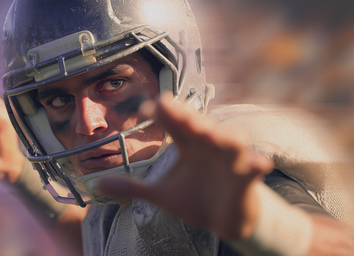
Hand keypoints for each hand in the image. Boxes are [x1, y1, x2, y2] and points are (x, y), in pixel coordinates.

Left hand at [98, 96, 273, 239]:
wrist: (224, 222)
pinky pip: (254, 168)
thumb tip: (96, 184)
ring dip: (221, 134)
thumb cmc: (194, 199)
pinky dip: (256, 164)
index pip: (174, 122)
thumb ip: (131, 187)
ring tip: (206, 132)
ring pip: (231, 140)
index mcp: (189, 144)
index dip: (162, 113)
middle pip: (201, 124)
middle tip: (169, 108)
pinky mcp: (247, 179)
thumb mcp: (160, 195)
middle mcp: (210, 146)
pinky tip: (257, 163)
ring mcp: (230, 161)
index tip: (144, 108)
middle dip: (187, 116)